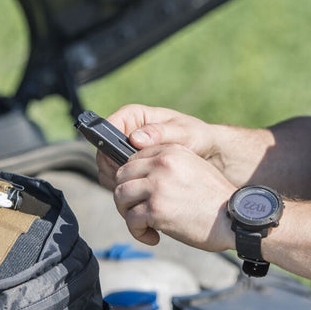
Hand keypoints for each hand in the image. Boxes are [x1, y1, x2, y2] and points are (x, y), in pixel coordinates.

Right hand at [97, 104, 222, 188]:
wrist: (207, 154)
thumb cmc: (197, 137)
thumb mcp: (183, 133)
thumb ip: (160, 134)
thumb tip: (135, 137)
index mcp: (134, 117)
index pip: (107, 127)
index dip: (109, 146)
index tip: (122, 162)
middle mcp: (126, 132)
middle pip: (103, 151)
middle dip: (113, 167)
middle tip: (132, 180)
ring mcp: (126, 151)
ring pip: (107, 167)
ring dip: (118, 180)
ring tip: (139, 188)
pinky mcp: (130, 167)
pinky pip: (116, 178)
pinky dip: (124, 186)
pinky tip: (140, 192)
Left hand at [111, 142, 237, 250]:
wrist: (235, 219)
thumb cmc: (215, 200)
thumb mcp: (193, 168)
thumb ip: (167, 166)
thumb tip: (139, 179)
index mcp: (170, 151)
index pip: (132, 159)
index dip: (132, 180)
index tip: (140, 195)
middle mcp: (161, 163)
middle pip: (122, 176)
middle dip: (126, 197)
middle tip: (138, 212)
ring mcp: (157, 185)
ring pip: (120, 196)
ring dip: (128, 214)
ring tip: (144, 225)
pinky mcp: (156, 209)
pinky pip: (131, 220)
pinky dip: (138, 232)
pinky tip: (154, 237)